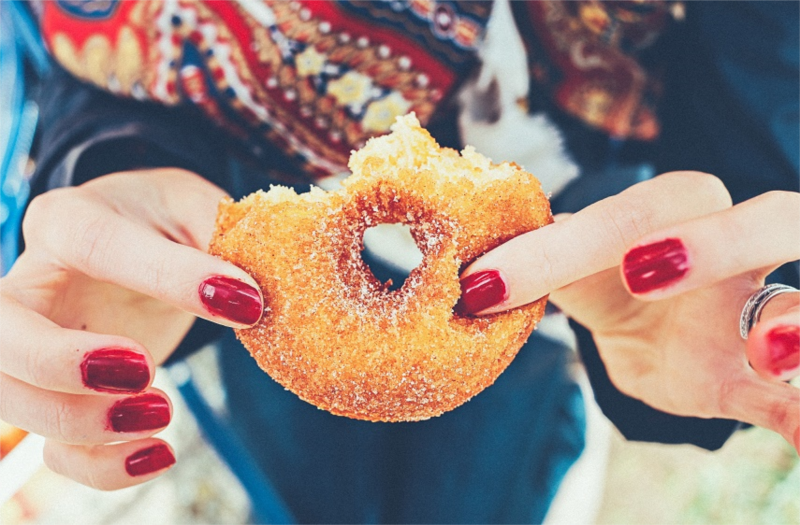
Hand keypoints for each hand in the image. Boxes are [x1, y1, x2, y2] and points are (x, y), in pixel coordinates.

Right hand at [0, 169, 262, 488]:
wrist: (143, 242)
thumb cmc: (166, 219)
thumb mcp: (196, 206)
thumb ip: (221, 233)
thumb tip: (251, 293)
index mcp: (71, 219)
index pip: (96, 244)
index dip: (167, 277)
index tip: (244, 304)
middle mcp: (36, 283)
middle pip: (2, 334)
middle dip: (62, 364)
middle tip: (144, 371)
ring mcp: (39, 343)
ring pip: (12, 397)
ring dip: (82, 424)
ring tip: (163, 413)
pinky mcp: (62, 393)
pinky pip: (55, 445)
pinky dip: (100, 465)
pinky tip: (158, 453)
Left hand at [459, 172, 799, 451]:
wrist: (650, 331)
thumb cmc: (608, 280)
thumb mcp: (569, 267)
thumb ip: (535, 262)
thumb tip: (471, 276)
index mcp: (681, 208)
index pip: (636, 211)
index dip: (569, 241)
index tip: (497, 282)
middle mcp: (738, 249)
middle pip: (768, 220)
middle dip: (716, 242)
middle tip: (641, 271)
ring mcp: (757, 312)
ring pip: (798, 304)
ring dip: (792, 325)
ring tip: (769, 351)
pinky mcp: (757, 379)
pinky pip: (791, 395)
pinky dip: (798, 412)